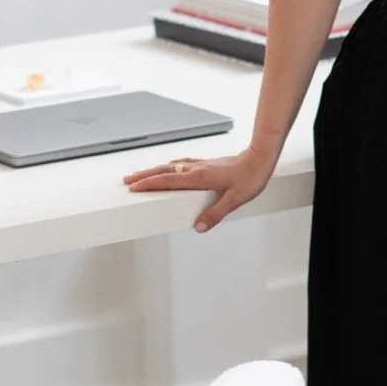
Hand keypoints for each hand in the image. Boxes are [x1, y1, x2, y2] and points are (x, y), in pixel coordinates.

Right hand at [122, 144, 274, 231]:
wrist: (260, 158)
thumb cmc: (250, 177)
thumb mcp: (235, 200)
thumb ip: (215, 214)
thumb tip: (198, 227)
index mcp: (199, 178)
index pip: (168, 181)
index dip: (149, 184)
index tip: (134, 187)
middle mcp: (196, 169)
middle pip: (164, 171)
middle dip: (144, 176)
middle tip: (127, 181)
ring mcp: (200, 165)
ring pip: (171, 166)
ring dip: (154, 170)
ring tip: (141, 176)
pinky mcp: (206, 164)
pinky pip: (181, 164)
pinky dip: (168, 167)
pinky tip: (169, 169)